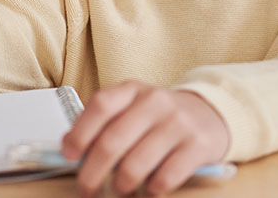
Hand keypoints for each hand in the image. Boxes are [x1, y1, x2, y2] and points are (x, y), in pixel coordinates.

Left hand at [62, 81, 229, 196]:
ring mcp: (178, 123)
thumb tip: (69, 146)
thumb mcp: (131, 109)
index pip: (101, 106)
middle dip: (92, 173)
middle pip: (112, 142)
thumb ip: (103, 124)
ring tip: (122, 189)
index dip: (80, 133)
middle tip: (87, 189)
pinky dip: (152, 190)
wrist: (208, 114)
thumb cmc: (159, 118)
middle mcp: (155, 102)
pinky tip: (151, 186)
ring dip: (121, 186)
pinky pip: (165, 178)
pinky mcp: (197, 145)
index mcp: (133, 90)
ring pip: (136, 165)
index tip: (70, 156)